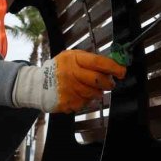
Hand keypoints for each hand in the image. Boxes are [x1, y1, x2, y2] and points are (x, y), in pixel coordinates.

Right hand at [12, 49, 126, 112]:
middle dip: (108, 83)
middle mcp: (70, 73)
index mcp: (73, 59)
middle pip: (98, 80)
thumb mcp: (71, 57)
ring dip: (97, 92)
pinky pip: (85, 103)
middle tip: (110, 83)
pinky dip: (86, 100)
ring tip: (89, 87)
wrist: (38, 85)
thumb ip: (89, 60)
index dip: (113, 67)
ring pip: (94, 93)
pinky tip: (78, 94)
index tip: (122, 71)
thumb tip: (112, 65)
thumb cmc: (59, 69)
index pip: (97, 62)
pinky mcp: (67, 102)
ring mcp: (68, 89)